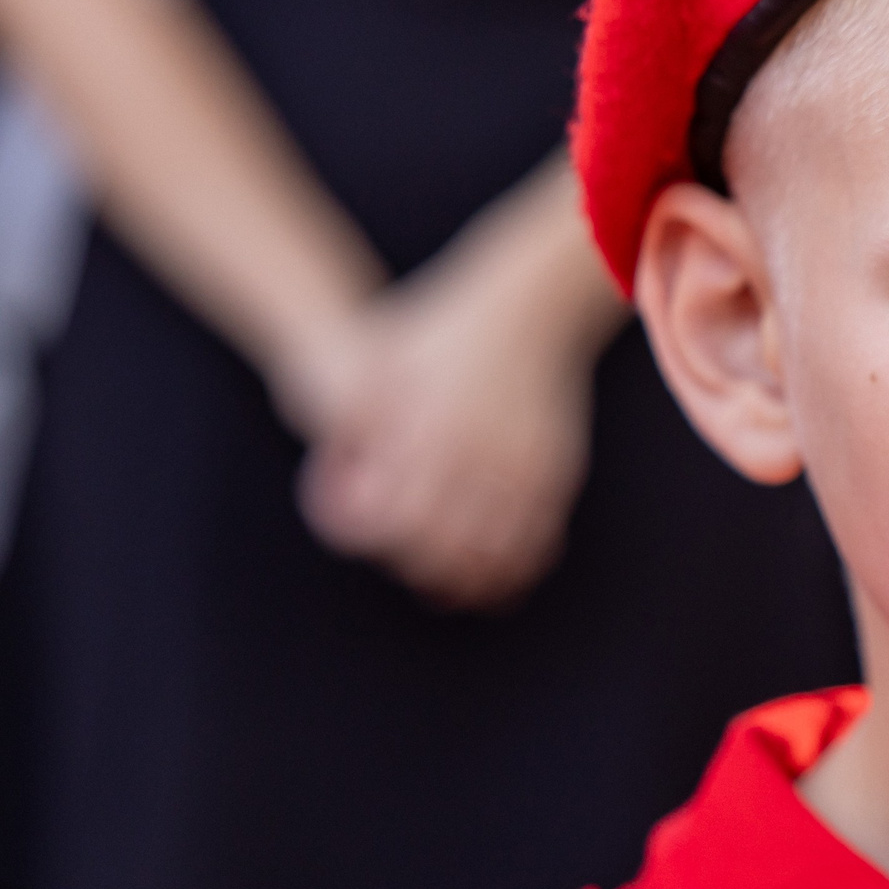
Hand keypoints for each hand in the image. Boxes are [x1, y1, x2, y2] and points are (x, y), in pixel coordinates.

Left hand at [295, 207, 614, 609]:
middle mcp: (483, 456)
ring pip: (496, 556)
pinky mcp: (559, 471)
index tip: (354, 526)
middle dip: (414, 564)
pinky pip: (538, 538)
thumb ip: (352, 415)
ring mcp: (527, 467)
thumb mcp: (383, 359)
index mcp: (433, 431)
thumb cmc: (444, 333)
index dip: (367, 533)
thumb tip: (330, 467)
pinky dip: (514, 563)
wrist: (530, 308)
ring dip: (467, 578)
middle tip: (397, 559)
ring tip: (442, 580)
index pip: (396, 518)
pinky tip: (490, 563)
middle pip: (445, 549)